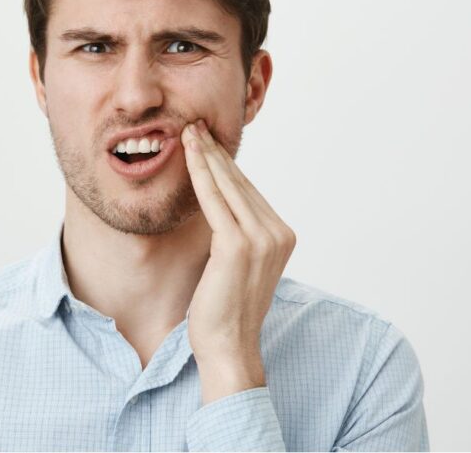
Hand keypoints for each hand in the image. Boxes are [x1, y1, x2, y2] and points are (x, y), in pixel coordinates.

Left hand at [182, 118, 296, 402]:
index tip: (208, 141)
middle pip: (241, 183)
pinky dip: (200, 174)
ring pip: (228, 186)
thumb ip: (237, 233)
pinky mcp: (237, 245)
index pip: (250, 191)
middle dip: (217, 152)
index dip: (227, 164)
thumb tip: (218, 204)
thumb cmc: (225, 309)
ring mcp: (261, 238)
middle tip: (196, 125)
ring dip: (207, 155)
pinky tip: (188, 155)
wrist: (228, 345)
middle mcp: (278, 233)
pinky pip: (214, 200)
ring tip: (189, 132)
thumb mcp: (238, 264)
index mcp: (282, 235)